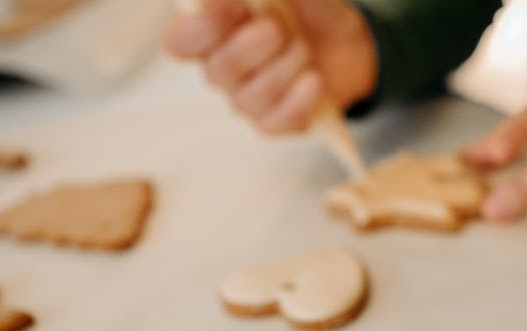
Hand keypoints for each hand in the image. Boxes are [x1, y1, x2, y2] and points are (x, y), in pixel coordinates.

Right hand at [165, 0, 377, 132]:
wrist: (346, 47)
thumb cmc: (309, 13)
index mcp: (213, 31)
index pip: (181, 40)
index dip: (201, 28)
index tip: (234, 7)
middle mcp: (221, 68)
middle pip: (219, 70)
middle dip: (253, 46)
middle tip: (277, 28)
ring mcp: (245, 99)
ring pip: (252, 96)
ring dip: (286, 68)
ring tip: (305, 49)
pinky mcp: (272, 122)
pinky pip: (276, 122)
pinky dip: (300, 100)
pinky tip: (314, 81)